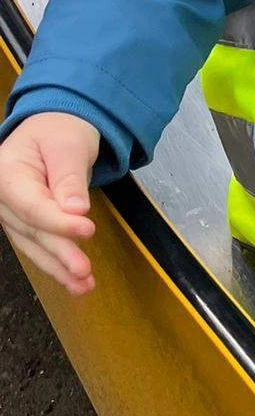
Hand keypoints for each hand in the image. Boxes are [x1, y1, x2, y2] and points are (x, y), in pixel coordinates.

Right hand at [0, 113, 99, 295]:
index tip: (86, 229)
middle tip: (84, 271)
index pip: (33, 206)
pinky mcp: (25, 224)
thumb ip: (70, 178)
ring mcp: (11, 214)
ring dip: (59, 268)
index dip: (58, 222)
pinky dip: (57, 264)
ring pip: (34, 245)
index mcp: (6, 174)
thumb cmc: (59, 131)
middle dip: (60, 252)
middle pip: (32, 230)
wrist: (53, 129)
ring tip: (84, 286)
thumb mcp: (69, 146)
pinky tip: (75, 283)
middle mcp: (3, 198)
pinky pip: (39, 246)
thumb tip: (74, 210)